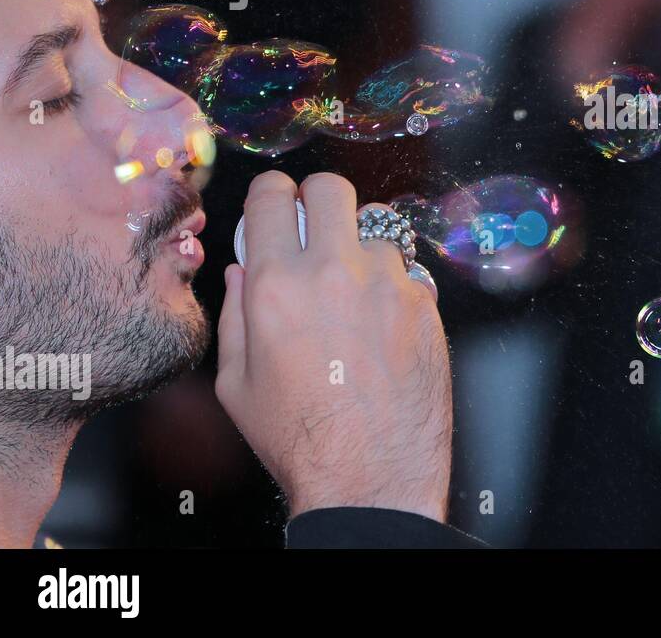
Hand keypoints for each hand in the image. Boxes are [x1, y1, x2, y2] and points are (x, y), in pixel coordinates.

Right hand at [215, 171, 452, 522]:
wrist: (371, 473)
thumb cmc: (302, 437)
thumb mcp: (237, 382)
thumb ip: (235, 314)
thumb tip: (244, 270)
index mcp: (277, 286)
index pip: (272, 196)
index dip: (272, 194)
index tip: (276, 203)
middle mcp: (335, 272)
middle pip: (332, 188)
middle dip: (319, 199)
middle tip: (316, 226)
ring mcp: (387, 283)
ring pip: (375, 232)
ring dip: (361, 252)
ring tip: (352, 298)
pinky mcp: (425, 302)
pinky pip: (406, 271)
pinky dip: (392, 287)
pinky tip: (381, 327)